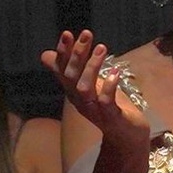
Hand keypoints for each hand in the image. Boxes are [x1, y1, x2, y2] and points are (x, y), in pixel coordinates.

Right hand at [47, 29, 150, 168]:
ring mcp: (95, 110)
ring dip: (92, 67)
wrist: (126, 138)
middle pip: (71, 77)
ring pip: (84, 88)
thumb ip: (71, 70)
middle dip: (77, 54)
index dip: (63, 53)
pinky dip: (109, 87)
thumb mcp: (88, 86)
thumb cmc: (108, 108)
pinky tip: (115, 73)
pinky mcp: (112, 118)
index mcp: (74, 91)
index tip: (67, 34)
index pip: (62, 70)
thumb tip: (46, 55)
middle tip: (87, 34)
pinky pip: (105, 103)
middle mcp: (80, 100)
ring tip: (102, 48)